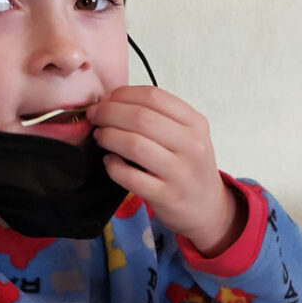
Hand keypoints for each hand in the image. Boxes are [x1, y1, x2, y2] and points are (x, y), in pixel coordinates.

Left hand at [87, 87, 244, 254]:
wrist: (207, 208)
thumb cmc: (188, 167)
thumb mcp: (187, 136)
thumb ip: (158, 117)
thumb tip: (111, 100)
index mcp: (195, 123)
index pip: (153, 96)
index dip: (123, 94)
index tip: (105, 99)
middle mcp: (191, 146)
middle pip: (141, 117)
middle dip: (109, 113)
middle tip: (94, 116)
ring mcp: (180, 173)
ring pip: (135, 145)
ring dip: (108, 137)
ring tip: (100, 137)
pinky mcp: (166, 197)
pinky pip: (130, 177)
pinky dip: (113, 166)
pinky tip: (109, 161)